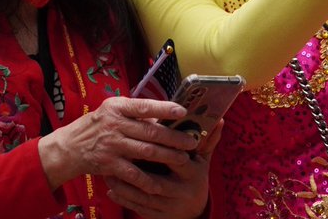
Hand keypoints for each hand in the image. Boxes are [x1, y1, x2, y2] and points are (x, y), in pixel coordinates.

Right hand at [37, 96, 198, 192]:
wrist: (71, 147)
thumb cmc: (98, 125)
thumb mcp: (113, 110)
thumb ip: (135, 112)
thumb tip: (163, 115)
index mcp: (117, 107)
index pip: (144, 106)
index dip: (164, 109)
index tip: (182, 112)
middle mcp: (115, 125)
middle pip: (150, 131)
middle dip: (174, 137)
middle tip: (192, 141)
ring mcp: (112, 145)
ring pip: (146, 152)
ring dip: (167, 156)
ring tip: (184, 158)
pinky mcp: (109, 165)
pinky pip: (132, 174)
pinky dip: (147, 180)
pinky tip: (160, 184)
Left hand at [106, 122, 221, 218]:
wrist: (194, 213)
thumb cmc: (196, 179)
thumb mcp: (203, 161)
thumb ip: (207, 140)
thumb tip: (219, 119)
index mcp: (192, 174)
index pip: (175, 159)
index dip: (159, 149)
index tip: (141, 136)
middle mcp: (180, 191)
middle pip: (154, 179)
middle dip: (134, 168)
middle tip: (116, 154)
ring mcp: (168, 206)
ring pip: (142, 195)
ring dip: (123, 184)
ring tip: (107, 170)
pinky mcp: (158, 217)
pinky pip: (137, 208)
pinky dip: (123, 198)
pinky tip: (111, 188)